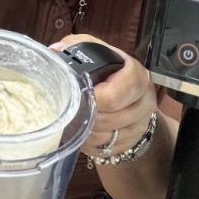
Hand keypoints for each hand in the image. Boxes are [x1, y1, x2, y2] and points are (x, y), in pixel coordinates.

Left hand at [53, 34, 158, 157]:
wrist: (130, 93)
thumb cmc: (108, 70)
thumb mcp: (95, 52)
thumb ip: (76, 48)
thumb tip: (55, 53)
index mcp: (135, 75)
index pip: (113, 96)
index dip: (91, 99)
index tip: (77, 97)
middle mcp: (143, 101)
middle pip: (108, 120)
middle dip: (87, 116)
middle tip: (73, 110)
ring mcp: (139, 124)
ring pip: (106, 138)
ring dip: (86, 131)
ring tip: (77, 120)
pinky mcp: (131, 142)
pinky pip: (106, 149)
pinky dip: (90, 143)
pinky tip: (84, 131)